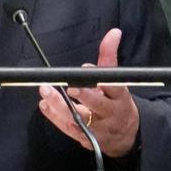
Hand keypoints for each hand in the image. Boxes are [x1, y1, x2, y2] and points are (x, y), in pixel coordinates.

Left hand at [37, 28, 139, 156]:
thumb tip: (113, 32)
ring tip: (46, 92)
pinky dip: (55, 117)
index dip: (101, 79)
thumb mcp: (117, 81)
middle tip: (68, 86)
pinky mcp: (85, 138)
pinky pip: (68, 128)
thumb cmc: (117, 103)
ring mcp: (98, 128)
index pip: (114, 87)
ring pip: (79, 118)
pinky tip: (44, 105)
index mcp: (120, 97)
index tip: (86, 68)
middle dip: (83, 95)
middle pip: (98, 104)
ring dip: (60, 106)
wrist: (126, 137)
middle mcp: (110, 113)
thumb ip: (109, 57)